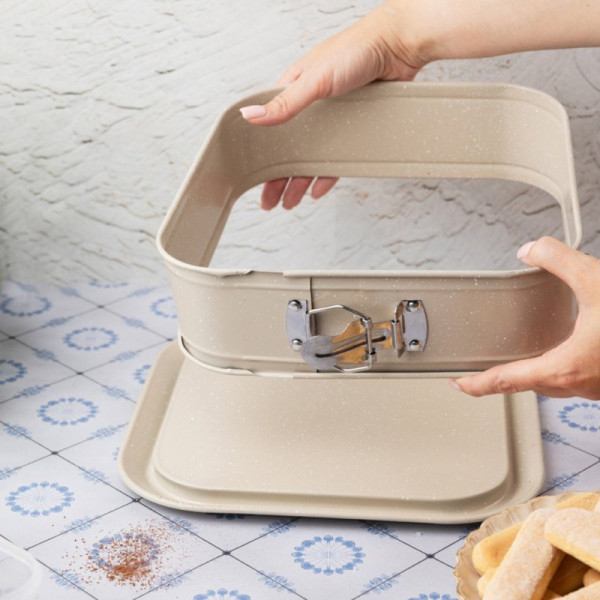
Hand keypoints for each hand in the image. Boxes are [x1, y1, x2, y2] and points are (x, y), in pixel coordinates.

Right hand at [239, 2, 426, 209]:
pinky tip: (317, 190)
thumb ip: (285, 103)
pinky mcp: (354, 127)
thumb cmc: (357, 50)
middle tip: (270, 202)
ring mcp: (334, 119)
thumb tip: (250, 116)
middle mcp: (312, 107)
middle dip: (278, 178)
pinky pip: (337, 159)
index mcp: (295, 90)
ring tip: (290, 203)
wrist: (400, 47)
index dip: (263, 157)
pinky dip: (326, 176)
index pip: (272, 130)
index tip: (256, 178)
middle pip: (290, 150)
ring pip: (312, 158)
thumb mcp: (315, 80)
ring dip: (300, 182)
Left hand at [451, 237, 599, 399]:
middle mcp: (579, 384)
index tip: (459, 384)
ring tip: (520, 359)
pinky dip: (562, 367)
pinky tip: (568, 351)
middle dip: (504, 378)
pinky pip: (576, 379)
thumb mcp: (596, 281)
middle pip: (527, 385)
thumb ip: (557, 260)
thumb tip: (530, 249)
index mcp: (564, 367)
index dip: (477, 384)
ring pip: (554, 384)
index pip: (506, 381)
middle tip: (485, 371)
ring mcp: (598, 387)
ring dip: (534, 373)